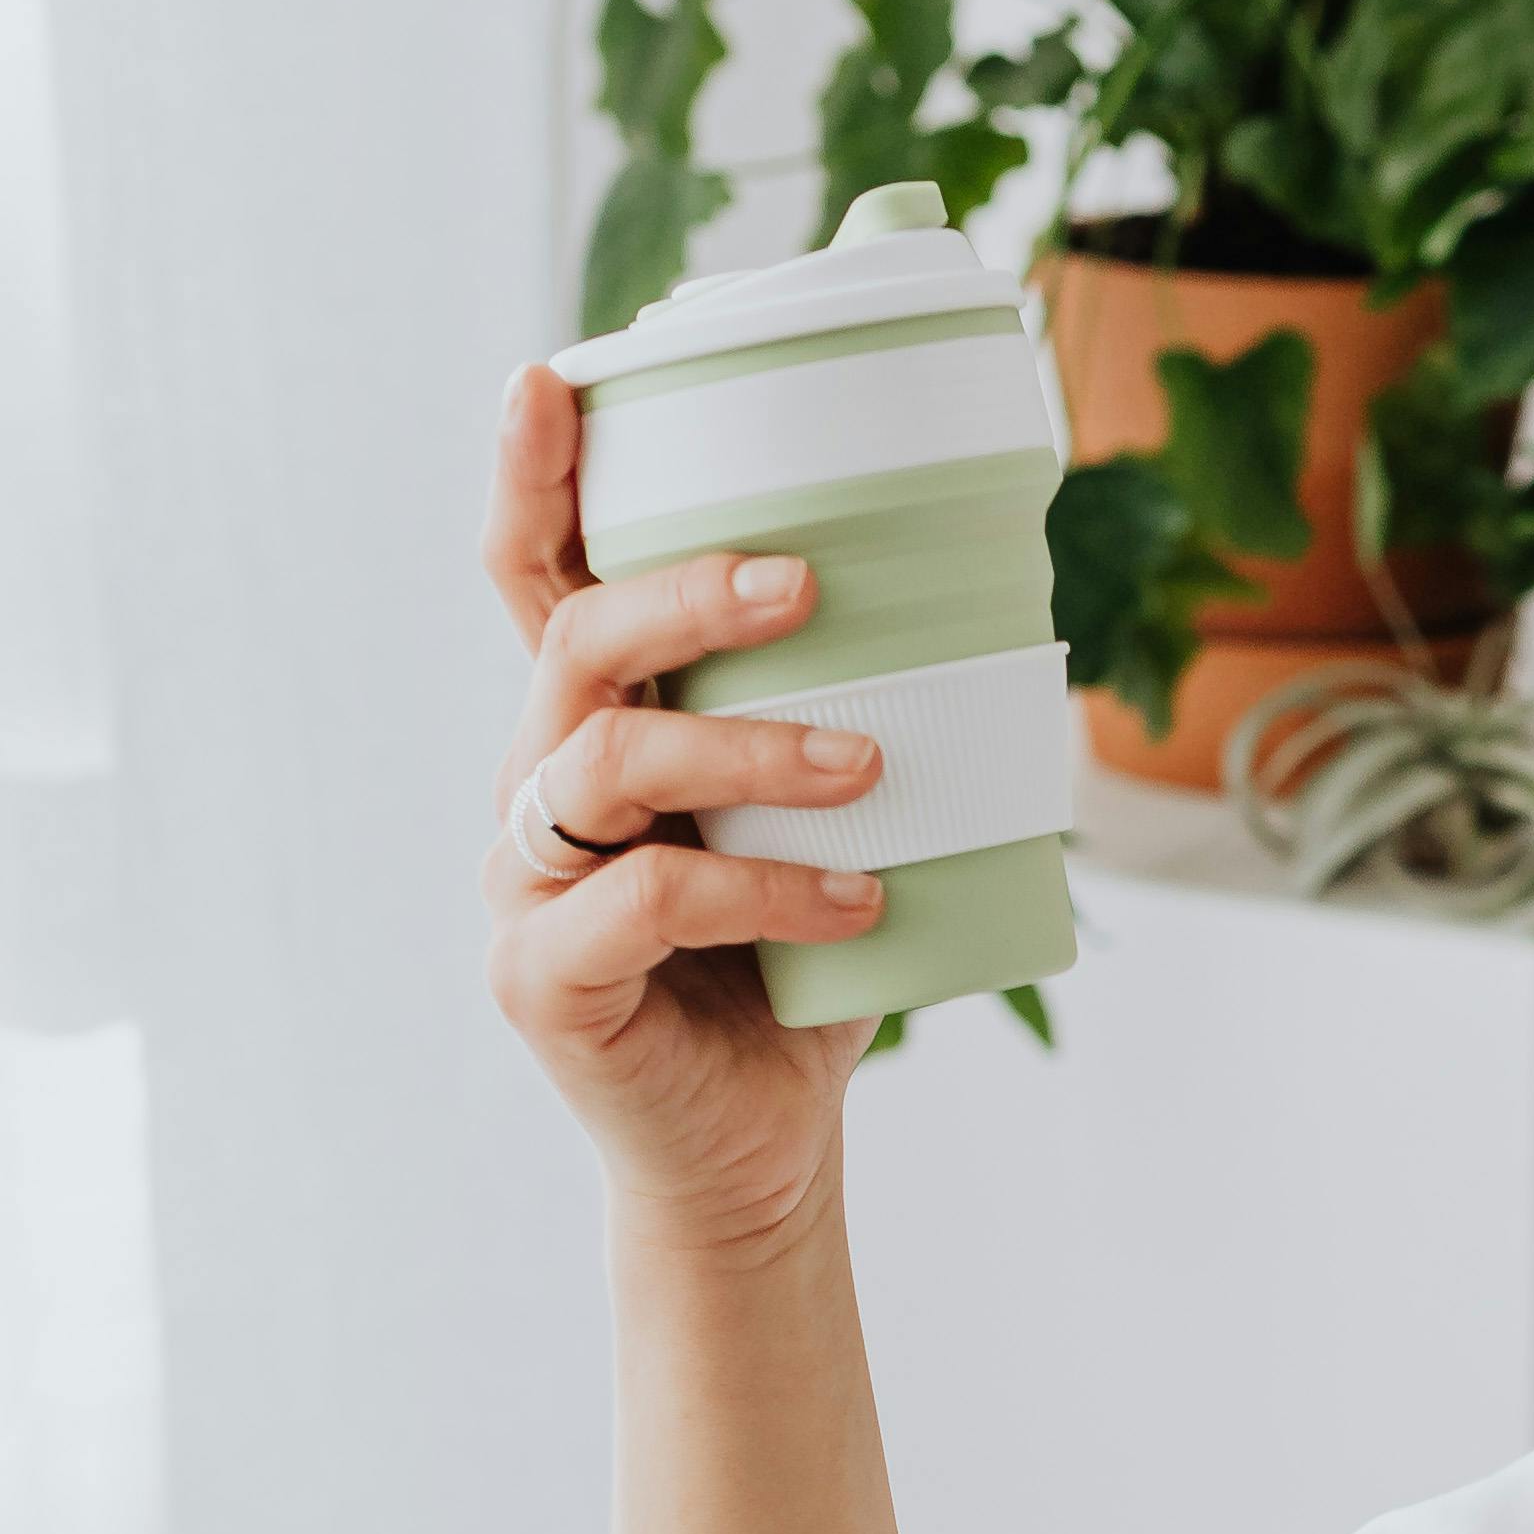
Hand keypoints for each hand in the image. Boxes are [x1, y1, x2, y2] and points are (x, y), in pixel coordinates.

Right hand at [480, 359, 891, 1259]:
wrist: (761, 1155)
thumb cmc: (800, 975)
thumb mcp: (834, 827)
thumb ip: (862, 720)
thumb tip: (1007, 597)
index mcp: (593, 730)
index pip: (538, 580)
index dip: (533, 479)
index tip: (552, 378)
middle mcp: (538, 789)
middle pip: (573, 642)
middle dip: (682, 591)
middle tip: (802, 580)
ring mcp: (526, 884)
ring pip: (601, 761)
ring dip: (745, 748)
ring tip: (866, 767)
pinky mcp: (544, 978)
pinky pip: (646, 899)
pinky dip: (762, 889)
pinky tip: (854, 899)